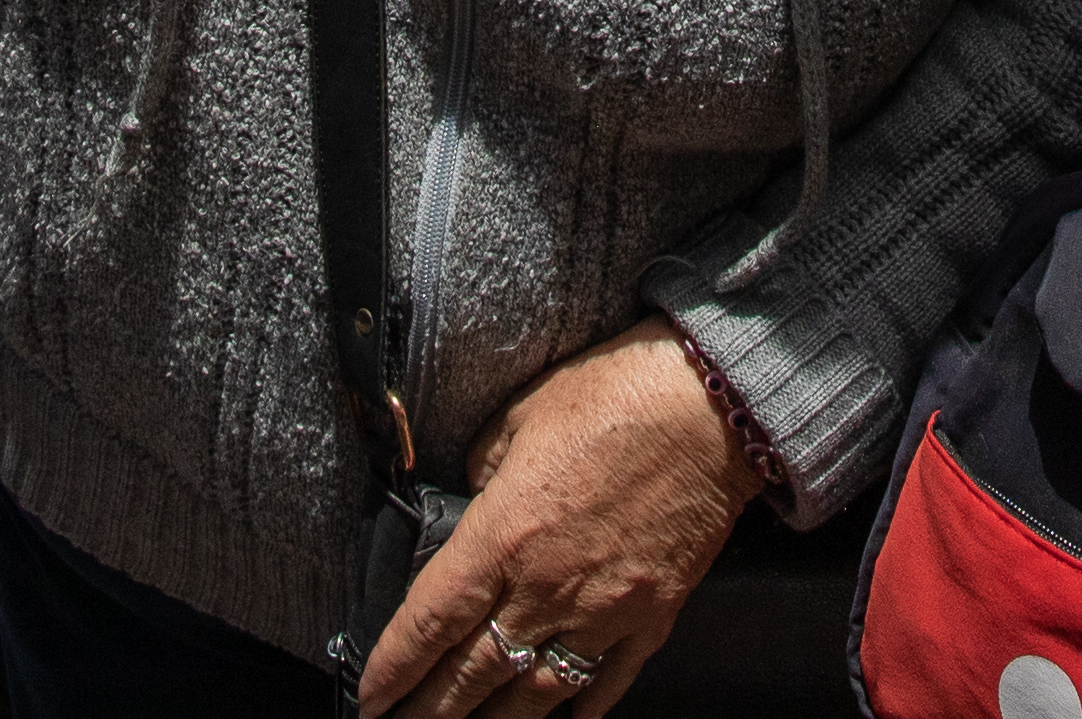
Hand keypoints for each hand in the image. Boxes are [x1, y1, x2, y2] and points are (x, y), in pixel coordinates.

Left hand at [361, 316, 750, 715]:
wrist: (713, 404)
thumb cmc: (615, 394)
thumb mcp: (521, 414)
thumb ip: (484, 469)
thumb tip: (475, 502)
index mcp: (504, 535)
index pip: (431, 620)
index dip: (394, 667)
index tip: (368, 697)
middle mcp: (547, 587)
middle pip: (472, 672)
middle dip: (428, 711)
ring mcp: (603, 610)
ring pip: (534, 694)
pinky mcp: (652, 615)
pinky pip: (607, 681)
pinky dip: (581, 711)